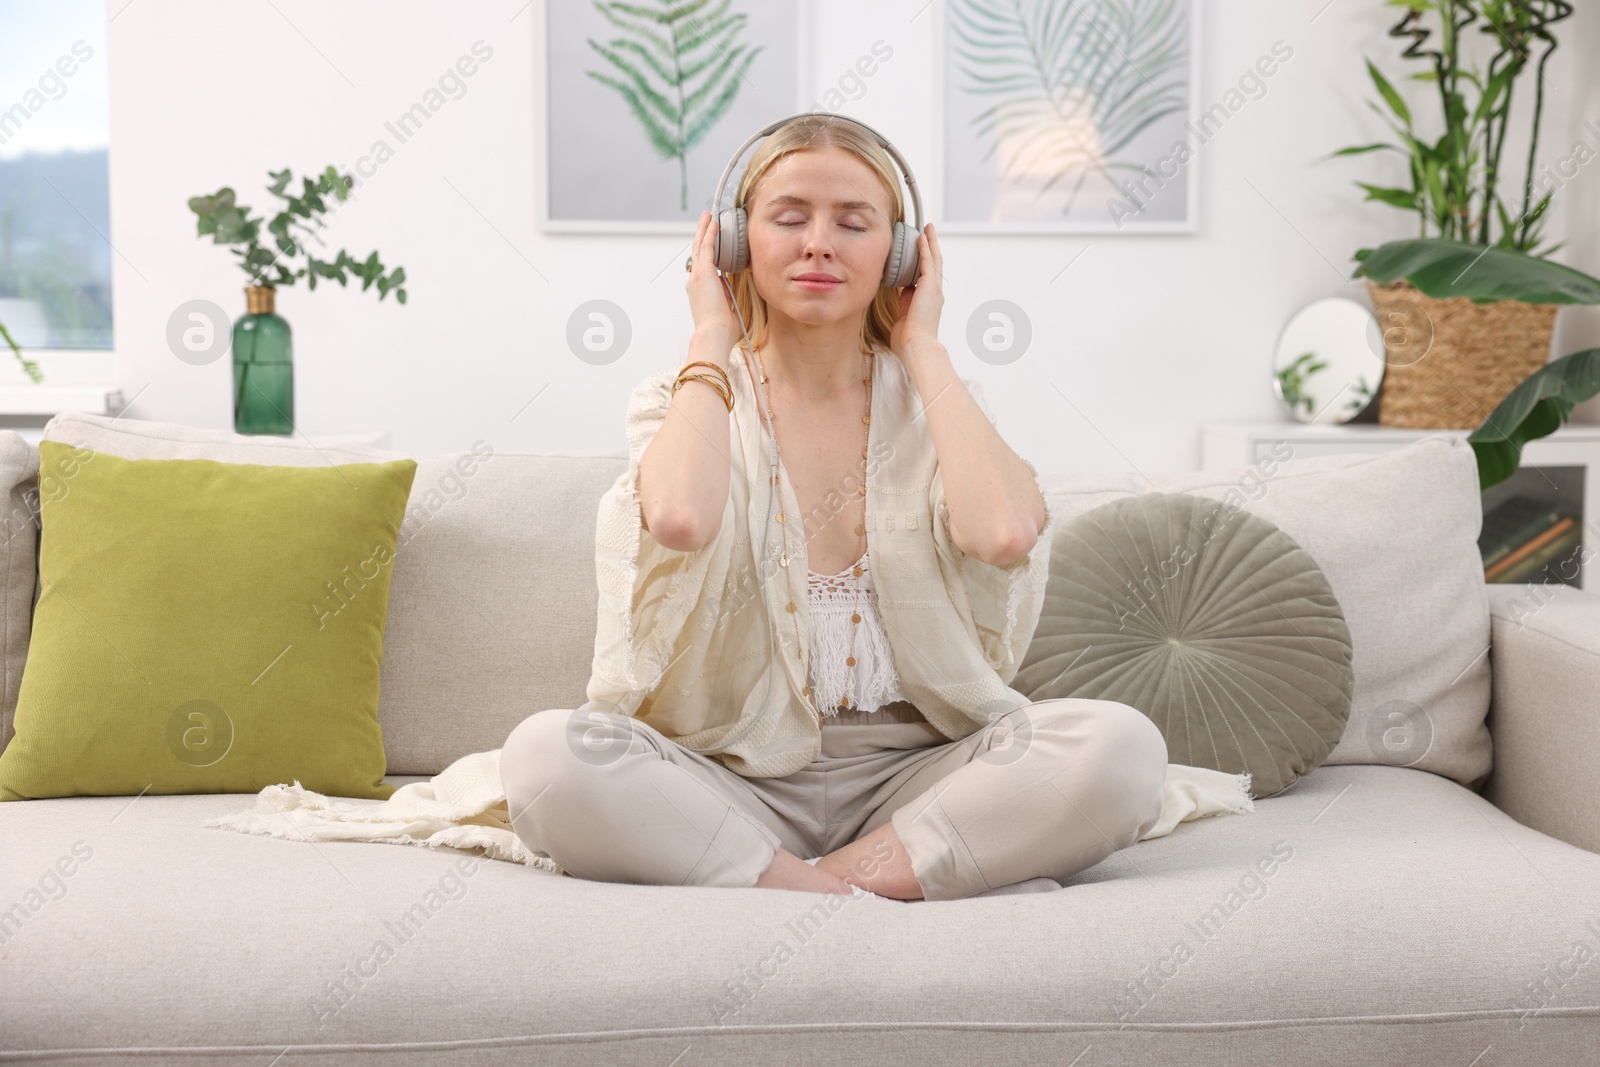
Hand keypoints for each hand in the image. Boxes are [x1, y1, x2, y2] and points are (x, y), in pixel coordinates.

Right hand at [686, 210, 742, 355]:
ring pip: (700, 246)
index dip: (706, 254)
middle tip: (705, 222)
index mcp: (699, 291)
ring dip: (704, 230)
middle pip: (698, 253)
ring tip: (707, 216)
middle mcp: (695, 281)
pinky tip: (713, 222)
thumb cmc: (721, 329)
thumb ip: (726, 298)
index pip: (703, 268)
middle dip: (702, 236)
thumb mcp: (725, 310)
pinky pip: (707, 247)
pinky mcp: (704, 272)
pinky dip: (709, 233)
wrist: (714, 333)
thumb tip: (727, 290)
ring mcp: (698, 276)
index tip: (711, 244)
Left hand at [889, 223, 943, 359]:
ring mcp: (934, 289)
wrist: (916, 345)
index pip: (926, 277)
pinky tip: (921, 237)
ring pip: (933, 259)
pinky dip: (925, 248)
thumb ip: (904, 305)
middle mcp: (935, 294)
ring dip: (930, 243)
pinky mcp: (929, 286)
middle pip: (934, 264)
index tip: (919, 253)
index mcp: (928, 302)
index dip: (923, 263)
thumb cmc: (908, 339)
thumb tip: (901, 294)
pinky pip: (927, 262)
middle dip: (931, 248)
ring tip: (928, 228)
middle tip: (928, 232)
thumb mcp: (904, 318)